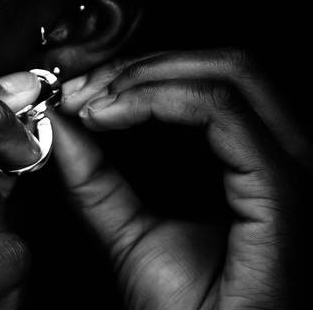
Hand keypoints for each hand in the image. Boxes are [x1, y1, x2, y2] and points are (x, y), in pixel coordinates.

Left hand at [53, 49, 311, 309]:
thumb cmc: (188, 309)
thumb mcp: (126, 230)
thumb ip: (95, 177)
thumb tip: (60, 123)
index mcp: (256, 162)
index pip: (207, 79)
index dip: (136, 72)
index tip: (76, 93)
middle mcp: (285, 157)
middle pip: (222, 64)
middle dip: (139, 66)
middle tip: (79, 90)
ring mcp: (290, 170)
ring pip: (229, 73)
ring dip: (144, 75)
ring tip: (90, 103)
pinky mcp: (281, 191)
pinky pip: (222, 112)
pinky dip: (156, 99)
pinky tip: (108, 117)